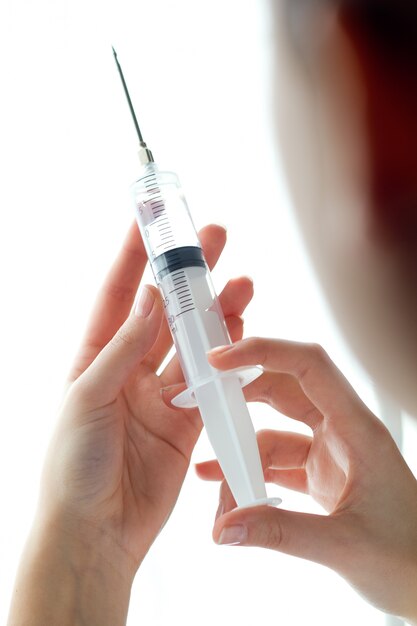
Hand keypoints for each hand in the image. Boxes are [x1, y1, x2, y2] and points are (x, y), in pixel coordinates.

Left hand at [36, 222, 252, 574]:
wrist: (95, 532)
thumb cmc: (73, 467)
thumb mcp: (88, 397)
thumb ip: (124, 349)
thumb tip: (150, 299)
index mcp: (95, 358)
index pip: (117, 295)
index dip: (134, 257)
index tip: (151, 221)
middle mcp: (127, 371)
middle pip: (164, 312)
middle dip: (188, 276)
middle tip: (214, 240)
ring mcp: (158, 396)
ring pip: (193, 344)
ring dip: (216, 315)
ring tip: (242, 284)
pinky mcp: (185, 422)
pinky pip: (210, 383)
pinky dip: (227, 359)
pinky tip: (242, 333)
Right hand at [197, 338, 416, 622]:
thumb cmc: (410, 557)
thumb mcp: (346, 545)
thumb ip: (281, 532)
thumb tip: (226, 526)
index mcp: (358, 429)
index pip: (309, 366)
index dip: (264, 352)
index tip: (222, 361)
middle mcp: (343, 431)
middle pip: (285, 389)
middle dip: (241, 394)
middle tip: (204, 404)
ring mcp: (331, 452)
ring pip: (276, 430)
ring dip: (242, 450)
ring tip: (214, 479)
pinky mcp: (322, 475)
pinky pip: (278, 462)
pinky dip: (251, 473)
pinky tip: (229, 492)